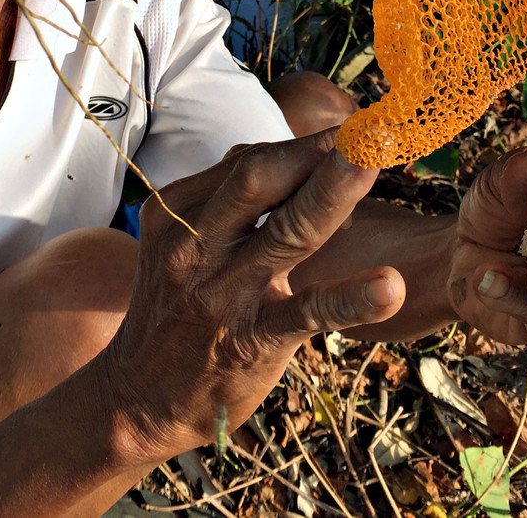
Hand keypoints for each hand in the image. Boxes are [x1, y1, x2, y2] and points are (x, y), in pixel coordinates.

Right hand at [97, 131, 405, 463]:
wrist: (135, 399)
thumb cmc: (176, 309)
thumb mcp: (184, 244)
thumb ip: (230, 201)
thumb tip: (293, 156)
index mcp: (178, 212)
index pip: (247, 162)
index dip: (305, 144)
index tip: (353, 128)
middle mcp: (195, 244)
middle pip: (261, 180)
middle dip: (317, 149)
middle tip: (369, 128)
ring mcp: (224, 292)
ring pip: (287, 231)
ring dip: (334, 190)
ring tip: (374, 159)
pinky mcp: (252, 339)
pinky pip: (307, 312)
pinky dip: (351, 297)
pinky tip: (390, 286)